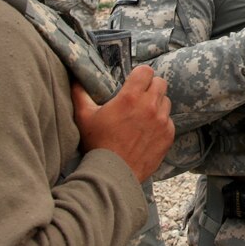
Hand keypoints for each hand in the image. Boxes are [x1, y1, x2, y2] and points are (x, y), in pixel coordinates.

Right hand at [71, 65, 173, 182]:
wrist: (113, 174)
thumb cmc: (97, 144)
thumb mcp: (84, 117)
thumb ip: (80, 94)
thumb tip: (75, 79)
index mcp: (130, 97)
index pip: (146, 71)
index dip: (140, 75)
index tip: (134, 82)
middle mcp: (149, 106)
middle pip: (160, 83)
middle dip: (150, 87)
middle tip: (140, 97)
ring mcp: (161, 121)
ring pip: (166, 102)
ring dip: (157, 104)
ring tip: (143, 115)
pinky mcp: (168, 135)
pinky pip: (169, 121)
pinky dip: (161, 123)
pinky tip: (148, 131)